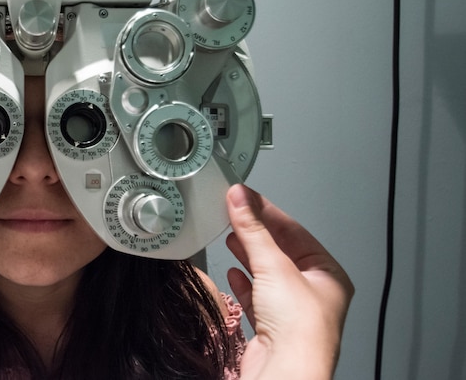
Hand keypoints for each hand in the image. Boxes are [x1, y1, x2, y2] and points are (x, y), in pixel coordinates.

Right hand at [225, 184, 353, 379]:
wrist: (285, 372)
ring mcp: (291, 312)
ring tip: (230, 235)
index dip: (269, 212)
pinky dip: (244, 282)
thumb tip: (240, 199)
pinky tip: (233, 271)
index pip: (296, 232)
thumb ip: (253, 230)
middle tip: (234, 212)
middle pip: (281, 252)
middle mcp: (313, 293)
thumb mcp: (275, 266)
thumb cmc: (300, 330)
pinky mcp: (270, 327)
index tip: (245, 197)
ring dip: (248, 254)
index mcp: (328, 275)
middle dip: (256, 232)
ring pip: (267, 274)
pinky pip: (256, 297)